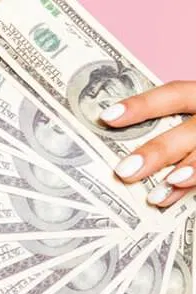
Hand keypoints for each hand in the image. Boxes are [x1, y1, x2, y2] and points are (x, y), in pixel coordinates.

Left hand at [100, 80, 195, 206]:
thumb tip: (115, 149)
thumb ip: (163, 128)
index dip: (142, 105)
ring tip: (154, 196)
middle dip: (157, 151)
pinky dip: (194, 186)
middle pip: (191, 130)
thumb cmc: (193, 130)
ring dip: (183, 175)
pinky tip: (169, 200)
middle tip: (124, 171)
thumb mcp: (186, 119)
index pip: (175, 93)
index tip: (107, 117)